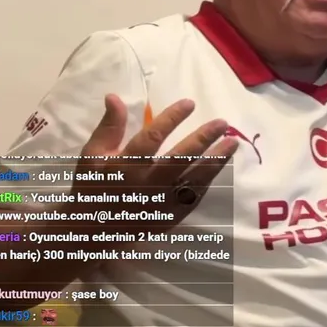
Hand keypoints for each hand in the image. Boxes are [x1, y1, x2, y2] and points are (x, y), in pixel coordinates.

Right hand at [76, 95, 236, 229]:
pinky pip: (195, 196)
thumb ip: (109, 127)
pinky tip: (221, 165)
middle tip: (222, 123)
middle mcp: (146, 184)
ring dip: (216, 160)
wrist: (93, 230)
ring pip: (194, 179)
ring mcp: (161, 203)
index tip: (190, 103)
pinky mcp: (171, 216)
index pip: (152, 137)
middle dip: (203, 139)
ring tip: (232, 143)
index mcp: (125, 166)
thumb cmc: (94, 187)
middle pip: (180, 158)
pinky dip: (209, 180)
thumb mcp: (93, 155)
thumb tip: (114, 96)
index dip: (172, 118)